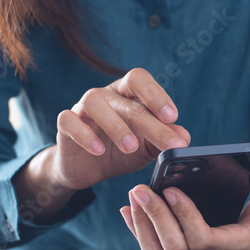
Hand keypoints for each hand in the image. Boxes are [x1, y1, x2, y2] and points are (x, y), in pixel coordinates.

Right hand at [52, 67, 189, 190]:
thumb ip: (165, 139)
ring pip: (95, 102)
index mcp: (128, 93)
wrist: (89, 169)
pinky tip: (98, 150)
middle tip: (167, 143)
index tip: (173, 117)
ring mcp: (83, 107)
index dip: (157, 95)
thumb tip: (184, 136)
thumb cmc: (124, 151)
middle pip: (127, 100)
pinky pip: (69, 120)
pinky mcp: (65, 124)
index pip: (140, 80)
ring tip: (131, 147)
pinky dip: (84, 135)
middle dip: (150, 122)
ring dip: (116, 125)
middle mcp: (106, 94)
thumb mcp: (148, 148)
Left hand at [119, 165, 249, 249]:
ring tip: (136, 196)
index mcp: (235, 246)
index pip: (203, 239)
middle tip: (142, 189)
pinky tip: (130, 212)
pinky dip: (139, 233)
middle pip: (174, 248)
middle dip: (155, 216)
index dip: (185, 216)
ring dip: (143, 226)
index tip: (172, 190)